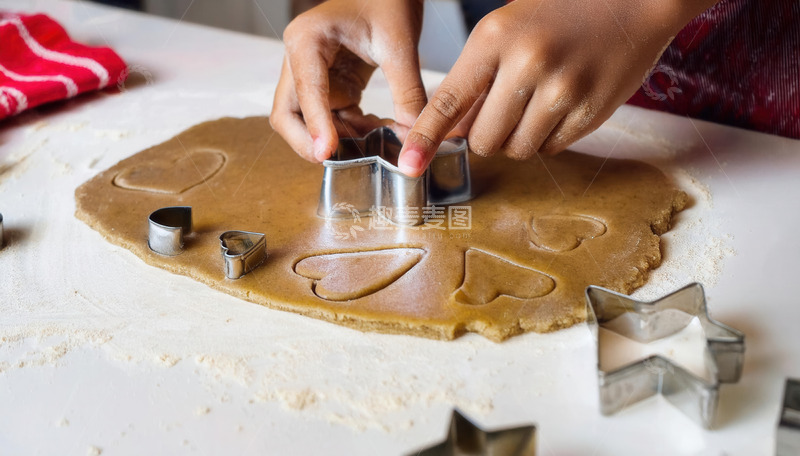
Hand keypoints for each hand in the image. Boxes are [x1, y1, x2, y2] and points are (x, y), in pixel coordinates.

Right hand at [271, 0, 426, 161]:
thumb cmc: (389, 1)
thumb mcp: (399, 46)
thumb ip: (407, 93)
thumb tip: (416, 138)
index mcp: (306, 41)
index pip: (304, 92)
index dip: (315, 126)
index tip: (327, 153)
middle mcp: (300, 59)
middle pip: (288, 115)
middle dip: (310, 142)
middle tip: (342, 161)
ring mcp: (313, 75)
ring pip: (310, 123)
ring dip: (340, 139)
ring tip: (377, 141)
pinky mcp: (331, 85)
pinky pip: (334, 119)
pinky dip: (354, 131)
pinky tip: (381, 129)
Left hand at [398, 0, 717, 176]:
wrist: (635, 0)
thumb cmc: (561, 11)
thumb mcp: (506, 30)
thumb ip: (474, 79)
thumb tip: (450, 131)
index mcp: (495, 38)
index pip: (448, 100)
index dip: (425, 137)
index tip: (409, 165)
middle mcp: (527, 64)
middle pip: (483, 138)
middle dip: (483, 135)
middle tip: (500, 111)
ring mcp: (562, 91)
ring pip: (516, 149)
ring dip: (515, 139)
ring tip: (532, 105)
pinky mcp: (591, 112)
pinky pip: (550, 149)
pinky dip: (545, 138)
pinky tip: (557, 107)